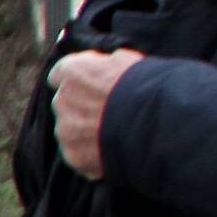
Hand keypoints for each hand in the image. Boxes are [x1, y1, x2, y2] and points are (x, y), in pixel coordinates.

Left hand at [48, 48, 143, 179]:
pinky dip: (92, 153)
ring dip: (85, 131)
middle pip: (65, 103)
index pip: (60, 74)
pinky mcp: (73, 155)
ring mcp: (65, 130)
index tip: (90, 85)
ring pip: (69, 130)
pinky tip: (115, 151)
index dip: (77, 80)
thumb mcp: (128, 61)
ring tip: (115, 134)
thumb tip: (105, 66)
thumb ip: (106, 64)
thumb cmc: (147, 86)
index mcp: (72, 72)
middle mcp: (61, 100)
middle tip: (108, 112)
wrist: (156, 123)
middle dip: (82, 106)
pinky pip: (79, 153)